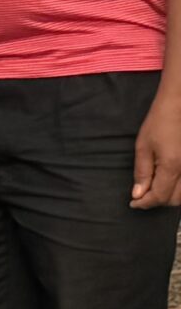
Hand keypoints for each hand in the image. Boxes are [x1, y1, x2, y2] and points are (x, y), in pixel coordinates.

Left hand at [135, 91, 180, 207]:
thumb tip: (138, 195)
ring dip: (171, 197)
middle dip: (157, 201)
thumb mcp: (143, 147)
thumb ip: (142, 173)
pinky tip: (169, 183)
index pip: (160, 197)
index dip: (144, 203)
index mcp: (172, 167)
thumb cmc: (160, 122)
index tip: (133, 203)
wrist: (179, 105)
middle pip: (175, 200)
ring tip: (155, 190)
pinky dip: (180, 190)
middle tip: (142, 196)